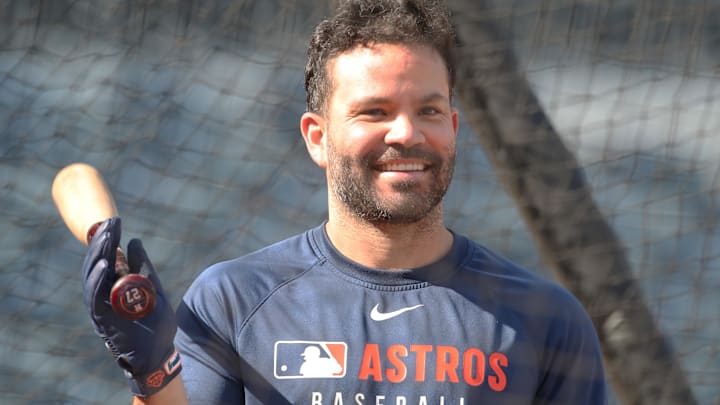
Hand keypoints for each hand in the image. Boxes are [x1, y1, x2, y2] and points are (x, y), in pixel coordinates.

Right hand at [82, 217, 181, 396]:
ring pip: (91, 276)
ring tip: (106, 236)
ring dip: (98, 255)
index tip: (116, 220)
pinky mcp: (101, 319)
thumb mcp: (154, 289)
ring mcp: (100, 306)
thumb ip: (143, 267)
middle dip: (101, 241)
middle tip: (111, 222)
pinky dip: (97, 281)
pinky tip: (104, 265)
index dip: (108, 238)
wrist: (158, 354)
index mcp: (114, 284)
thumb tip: (134, 241)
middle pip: (95, 262)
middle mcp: (103, 293)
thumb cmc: (154, 323)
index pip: (106, 256)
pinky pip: (95, 298)